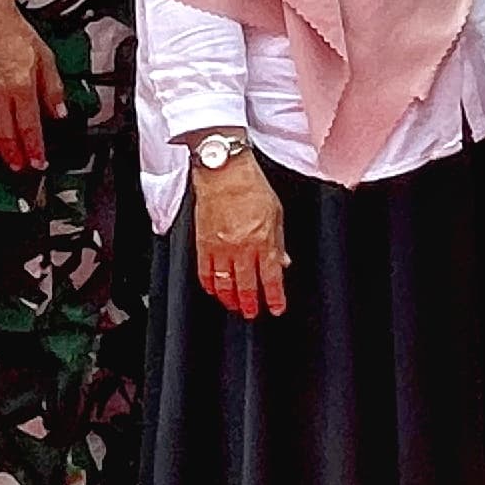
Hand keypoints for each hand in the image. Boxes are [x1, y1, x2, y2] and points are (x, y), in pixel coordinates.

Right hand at [0, 0, 65, 172]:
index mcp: (20, 87)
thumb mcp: (46, 58)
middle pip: (6, 136)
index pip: (29, 128)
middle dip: (15, 156)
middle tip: (21, 167)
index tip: (38, 162)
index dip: (34, 149)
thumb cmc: (13, 33)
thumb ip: (52, 88)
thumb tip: (59, 111)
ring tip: (6, 157)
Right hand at [191, 150, 287, 319]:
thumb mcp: (276, 212)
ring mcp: (219, 248)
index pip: (271, 278)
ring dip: (230, 299)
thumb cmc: (251, 186)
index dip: (274, 298)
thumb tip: (282, 262)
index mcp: (263, 240)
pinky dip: (209, 285)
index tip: (276, 308)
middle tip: (252, 312)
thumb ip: (279, 241)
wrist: (223, 171)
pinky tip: (214, 290)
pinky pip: (204, 272)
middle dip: (250, 304)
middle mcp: (241, 248)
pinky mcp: (202, 244)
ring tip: (234, 305)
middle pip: (246, 286)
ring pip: (224, 284)